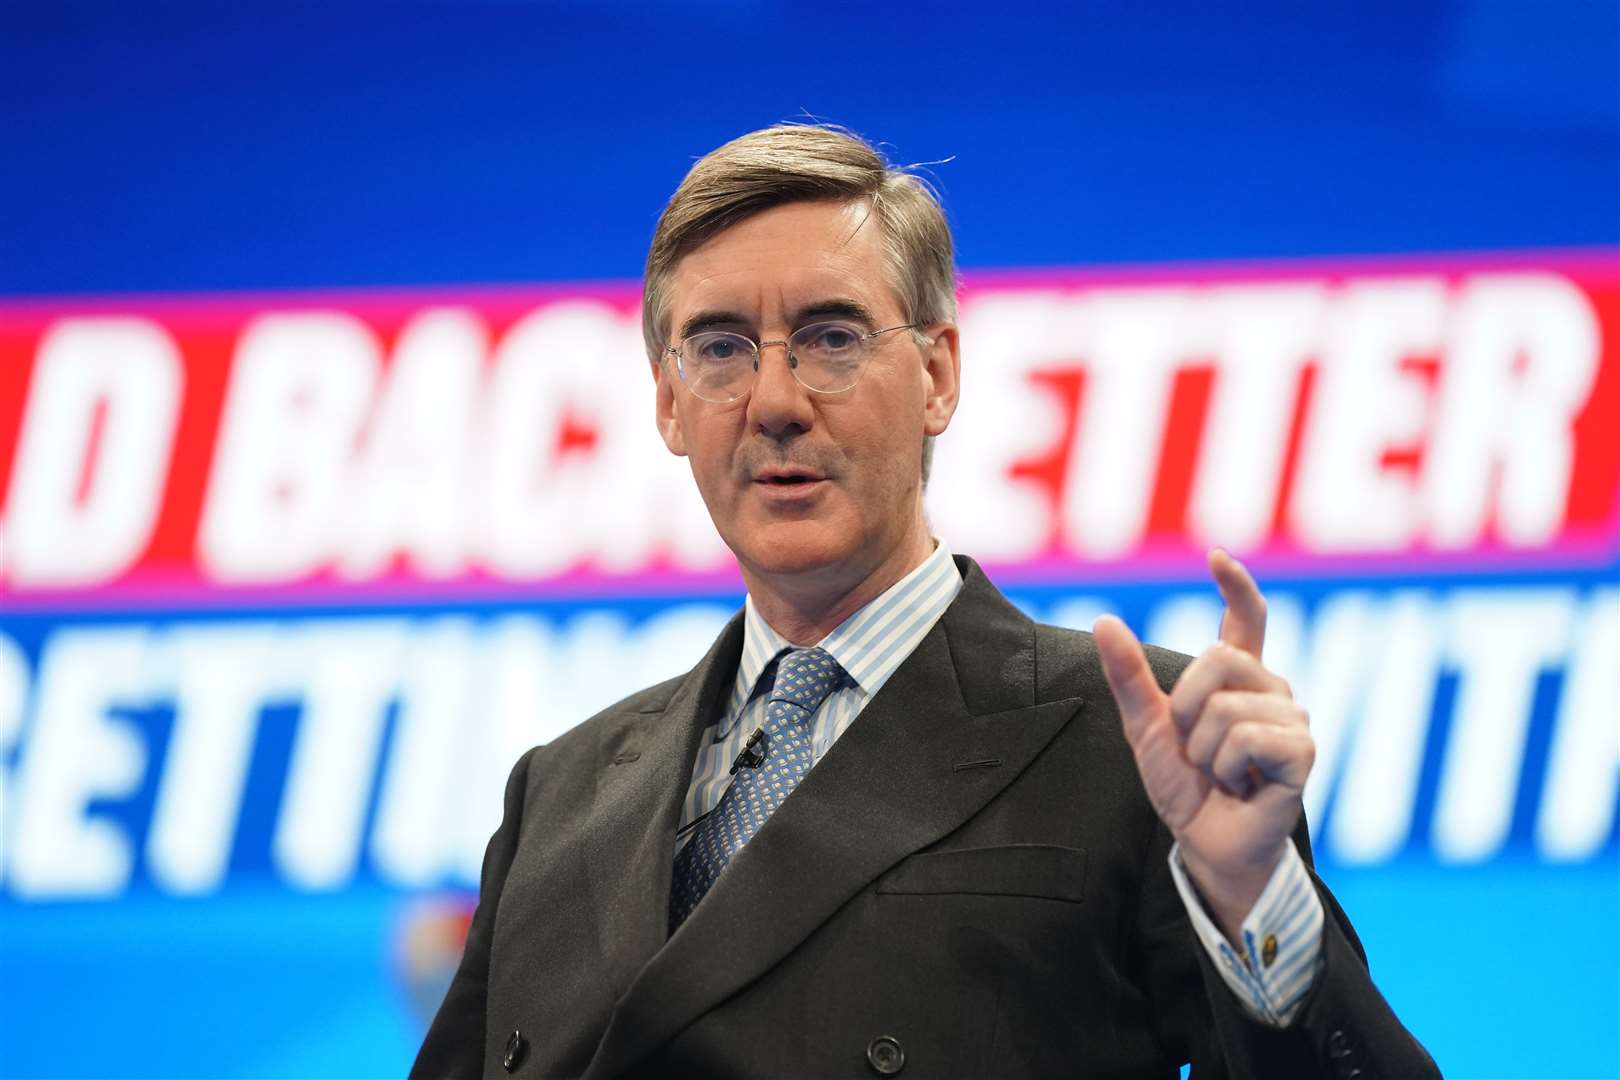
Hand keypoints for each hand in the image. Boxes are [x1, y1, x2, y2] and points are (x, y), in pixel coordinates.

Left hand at [1093, 549, 1312, 944]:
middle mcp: (1271, 691)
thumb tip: (1104, 620)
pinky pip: (1247, 738)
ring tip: (1222, 773)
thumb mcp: (1145, 728)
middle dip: (1185, 708)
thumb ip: (1128, 676)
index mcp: (1237, 680)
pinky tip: (1242, 786)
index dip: (1236, 586)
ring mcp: (1292, 720)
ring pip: (1227, 707)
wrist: (1205, 843)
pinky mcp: (1303, 753)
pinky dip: (1227, 767)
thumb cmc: (1184, 787)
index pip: (1247, 619)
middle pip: (1218, 659)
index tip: (1216, 556)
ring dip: (1205, 750)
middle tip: (1196, 749)